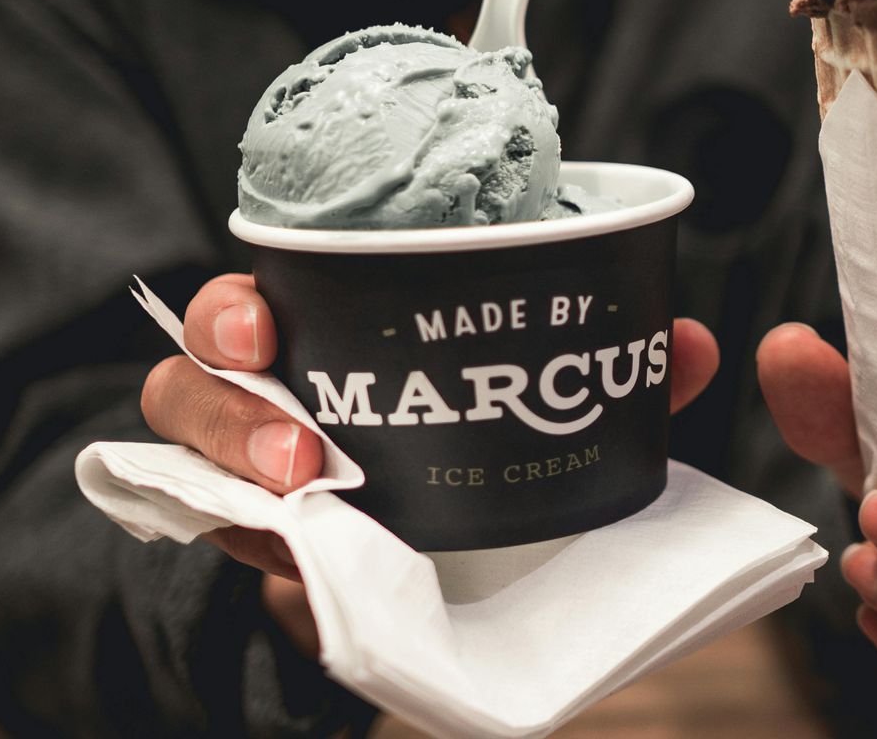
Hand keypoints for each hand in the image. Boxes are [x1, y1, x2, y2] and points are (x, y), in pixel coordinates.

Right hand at [141, 273, 720, 653]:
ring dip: (232, 481)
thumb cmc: (488, 443)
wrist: (459, 560)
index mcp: (322, 335)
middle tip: (299, 452)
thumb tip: (690, 343)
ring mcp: (252, 485)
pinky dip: (257, 561)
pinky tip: (296, 570)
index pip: (241, 305)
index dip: (232, 310)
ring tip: (297, 505)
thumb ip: (617, 374)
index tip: (264, 325)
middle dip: (223, 406)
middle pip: (188, 384)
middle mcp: (267, 403)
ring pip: (187, 467)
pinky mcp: (267, 558)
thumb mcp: (547, 399)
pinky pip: (229, 555)